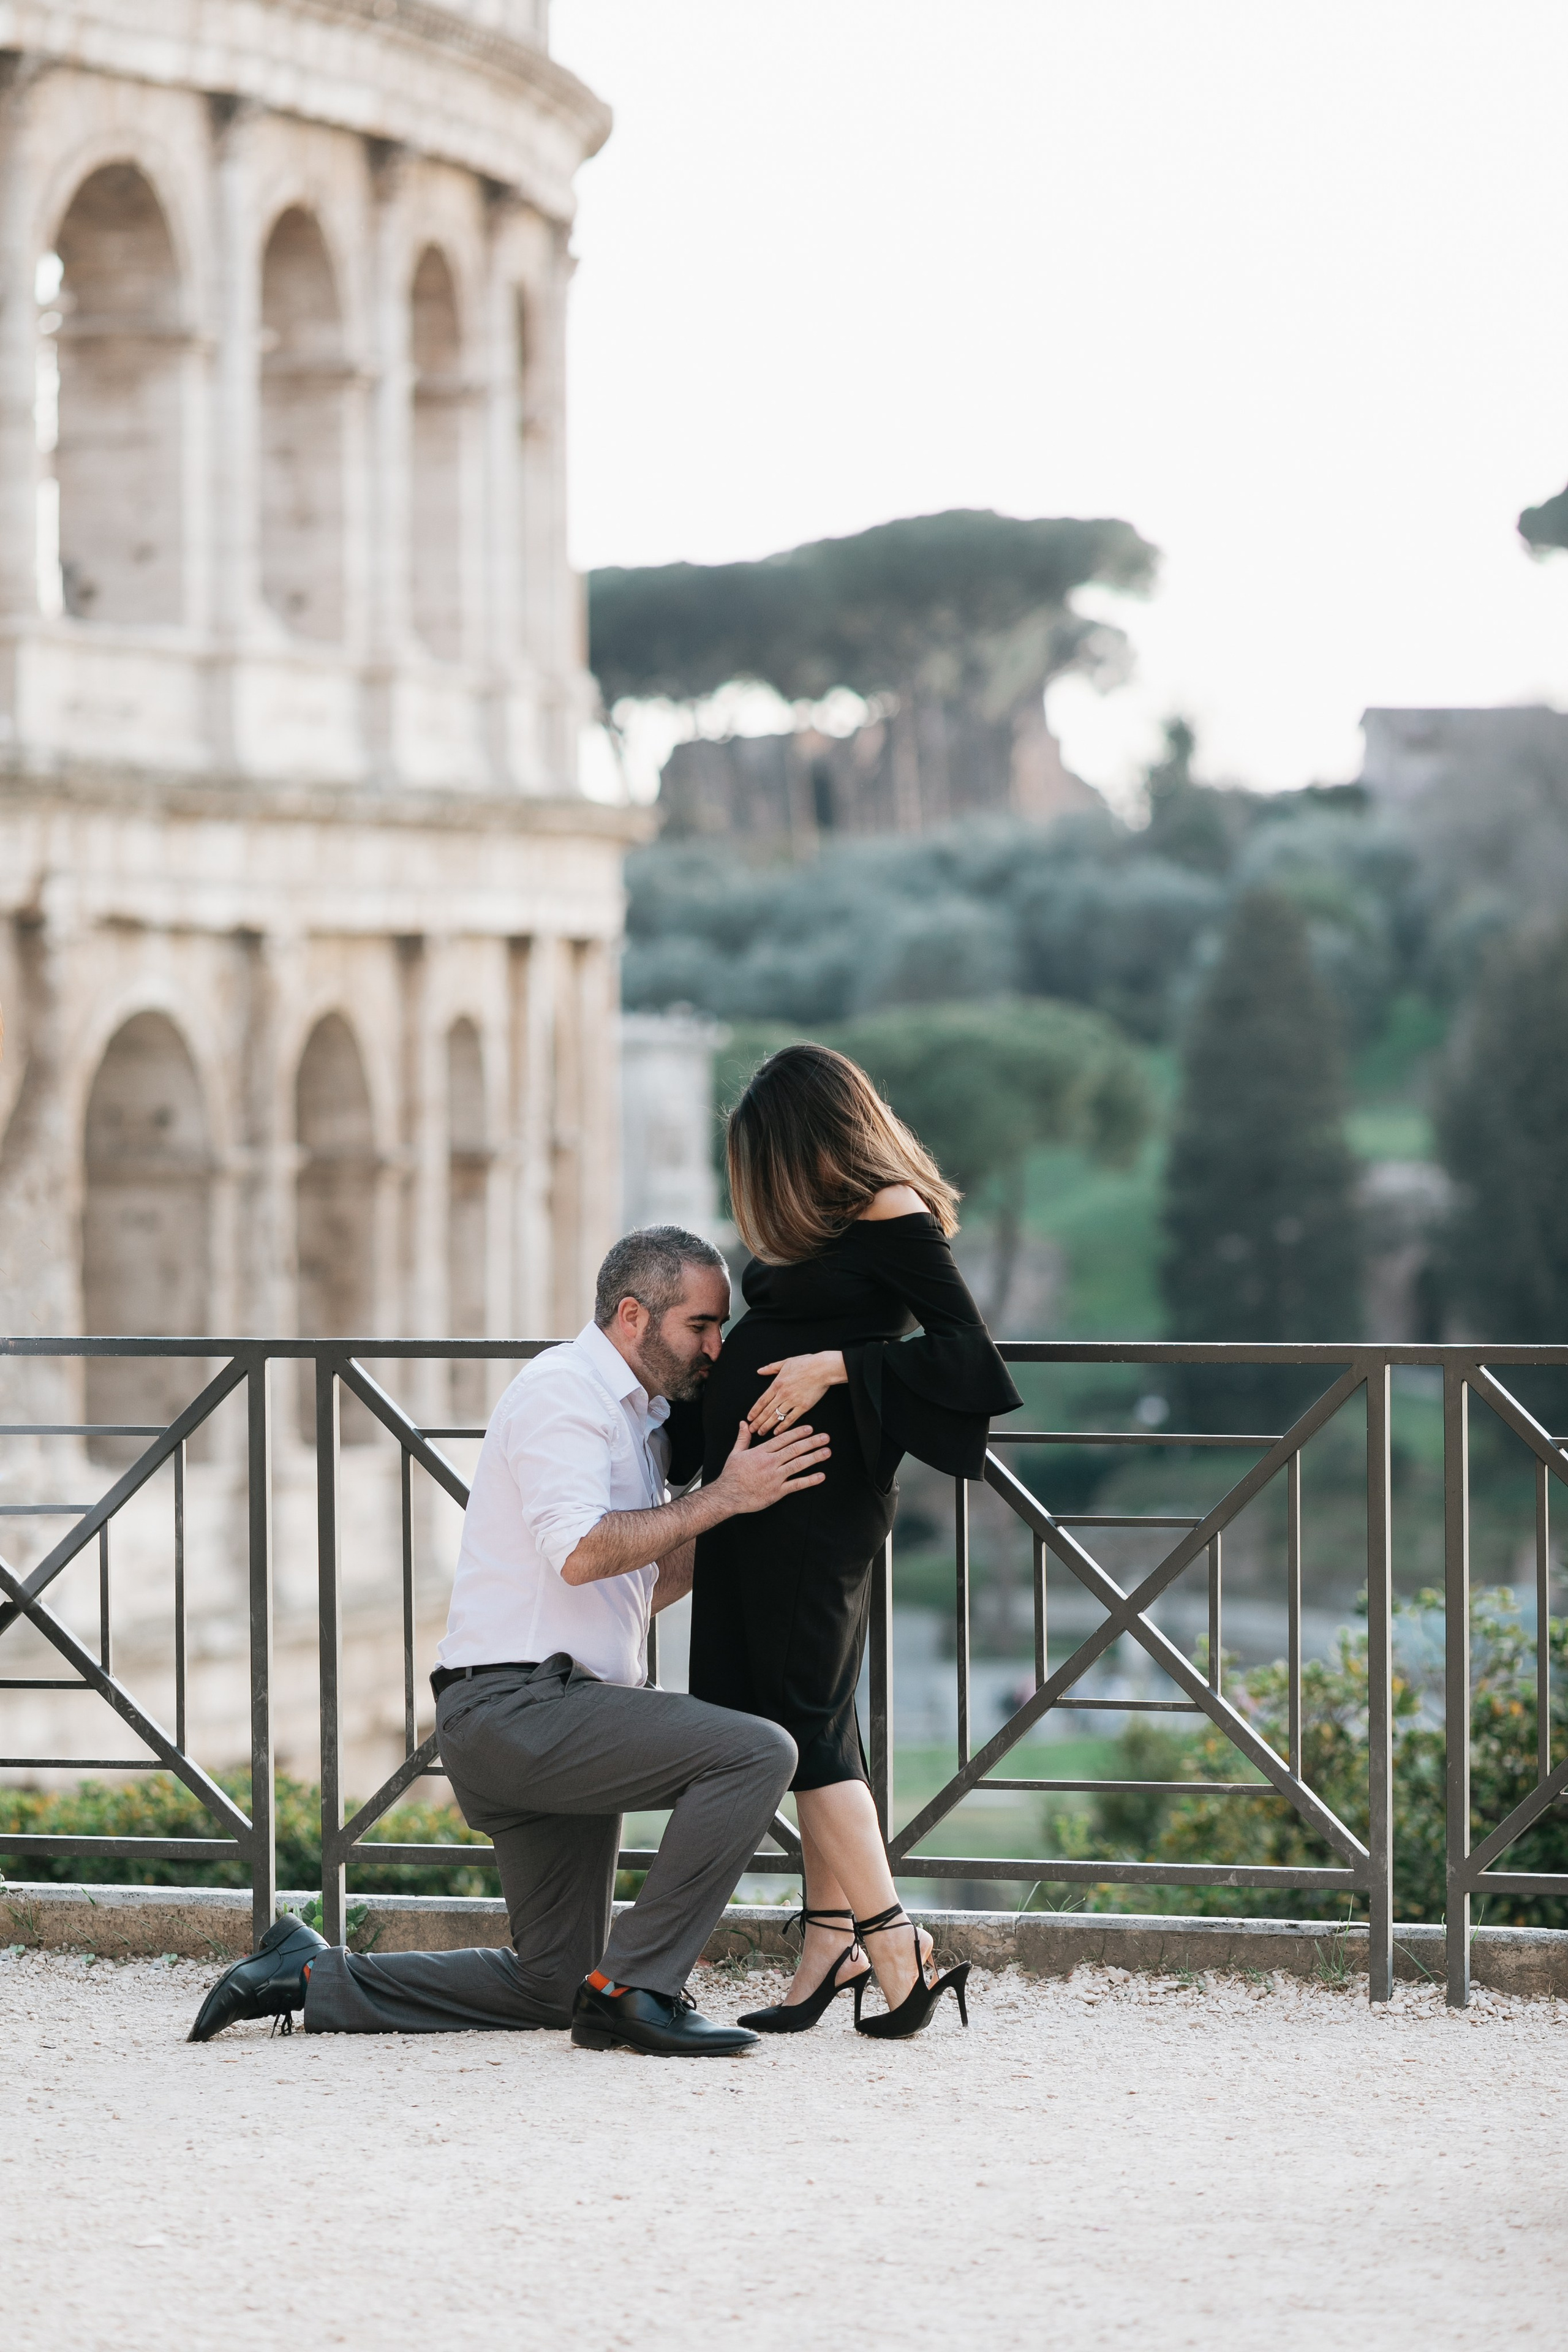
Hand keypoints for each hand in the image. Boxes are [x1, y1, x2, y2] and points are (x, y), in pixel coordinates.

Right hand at [713, 1418, 830, 1514]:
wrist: (727, 1495)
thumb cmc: (731, 1475)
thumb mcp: (735, 1453)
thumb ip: (743, 1438)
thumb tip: (744, 1423)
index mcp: (761, 1452)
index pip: (783, 1439)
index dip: (798, 1433)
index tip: (810, 1428)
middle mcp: (770, 1462)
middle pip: (794, 1449)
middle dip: (811, 1442)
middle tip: (825, 1437)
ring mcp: (775, 1477)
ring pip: (798, 1464)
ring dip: (814, 1457)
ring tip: (827, 1452)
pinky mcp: (777, 1491)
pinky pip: (796, 1484)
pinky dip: (810, 1480)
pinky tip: (821, 1476)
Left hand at [747, 1351, 846, 1435]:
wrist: (823, 1368)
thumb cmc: (806, 1363)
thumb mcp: (786, 1362)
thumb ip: (771, 1368)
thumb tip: (760, 1371)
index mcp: (777, 1384)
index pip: (762, 1401)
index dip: (755, 1411)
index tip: (749, 1418)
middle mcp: (782, 1394)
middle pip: (766, 1411)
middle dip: (758, 1422)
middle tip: (752, 1429)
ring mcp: (792, 1401)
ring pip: (776, 1417)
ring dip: (767, 1426)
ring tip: (761, 1433)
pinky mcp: (803, 1407)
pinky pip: (790, 1419)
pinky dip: (783, 1427)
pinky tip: (777, 1432)